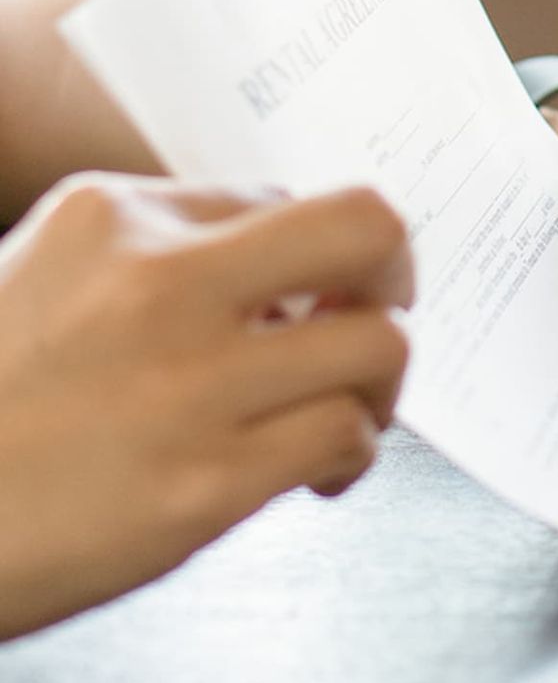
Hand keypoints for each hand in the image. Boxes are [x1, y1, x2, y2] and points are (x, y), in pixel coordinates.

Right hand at [0, 175, 413, 639]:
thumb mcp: (38, 281)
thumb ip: (151, 261)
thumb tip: (281, 274)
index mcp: (108, 219)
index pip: (278, 200)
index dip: (308, 254)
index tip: (309, 295)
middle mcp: (156, 284)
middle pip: (366, 229)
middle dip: (394, 276)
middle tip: (376, 316)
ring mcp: (186, 384)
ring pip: (380, 344)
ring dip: (380, 382)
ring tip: (343, 409)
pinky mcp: (205, 483)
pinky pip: (345, 436)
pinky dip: (351, 453)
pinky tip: (314, 473)